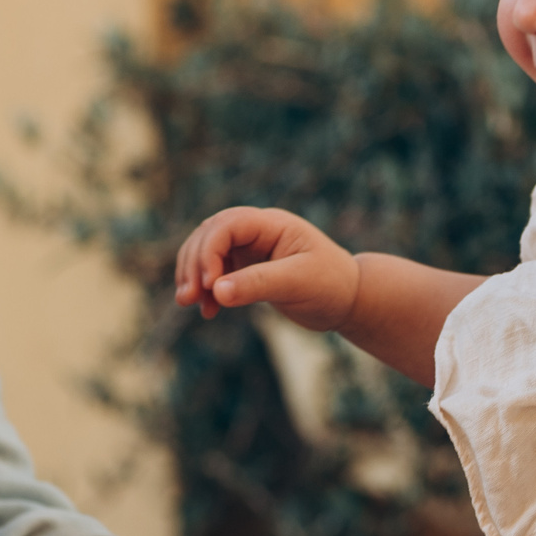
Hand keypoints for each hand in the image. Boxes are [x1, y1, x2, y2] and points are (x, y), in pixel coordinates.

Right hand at [173, 205, 358, 331]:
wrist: (348, 300)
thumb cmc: (331, 285)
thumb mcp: (296, 283)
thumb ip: (257, 284)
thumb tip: (216, 291)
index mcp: (271, 224)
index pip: (226, 226)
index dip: (209, 251)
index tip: (209, 285)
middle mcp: (256, 231)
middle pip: (209, 235)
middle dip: (194, 264)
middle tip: (187, 298)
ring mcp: (250, 249)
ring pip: (207, 252)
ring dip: (193, 275)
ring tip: (188, 303)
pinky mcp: (247, 268)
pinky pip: (216, 272)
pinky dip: (206, 289)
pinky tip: (208, 311)